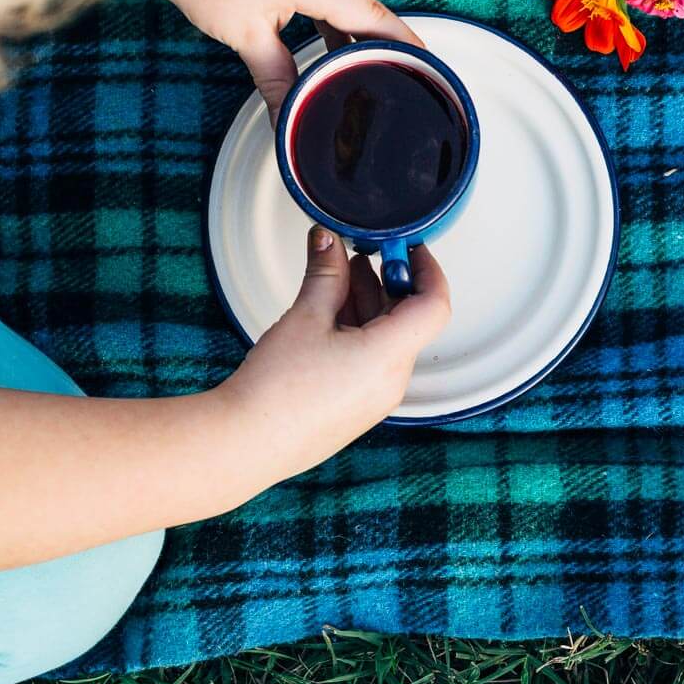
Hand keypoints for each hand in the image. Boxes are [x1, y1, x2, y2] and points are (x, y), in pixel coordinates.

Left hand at [129, 0, 423, 118]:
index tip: (426, 64)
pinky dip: (334, 9)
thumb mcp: (242, 34)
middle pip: (366, 0)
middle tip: (399, 73)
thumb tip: (290, 118)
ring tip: (365, 63)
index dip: (401, 41)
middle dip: (383, 36)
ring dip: (356, 23)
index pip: (371, 13)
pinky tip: (329, 38)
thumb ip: (277, 77)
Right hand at [219, 226, 449, 474]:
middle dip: (387, 282)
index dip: (427, 269)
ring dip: (369, 304)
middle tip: (364, 254)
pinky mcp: (357, 407)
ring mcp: (375, 397)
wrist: (249, 442)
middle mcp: (391, 381)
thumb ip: (325, 273)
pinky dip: (358, 330)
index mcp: (389, 357)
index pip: (434, 305)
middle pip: (407, 320)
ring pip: (387, 339)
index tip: (410, 248)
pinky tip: (330, 313)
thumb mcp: (305, 317)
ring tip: (340, 276)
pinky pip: (371, 360)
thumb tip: (329, 241)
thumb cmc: (276, 391)